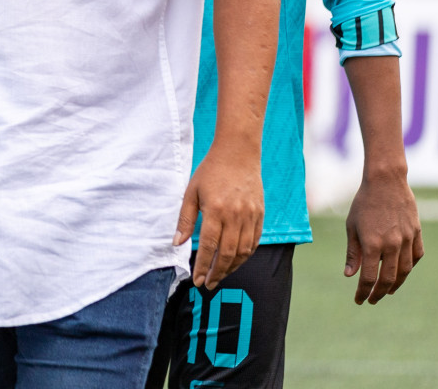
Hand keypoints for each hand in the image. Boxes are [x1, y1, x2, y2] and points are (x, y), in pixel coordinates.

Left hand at [174, 142, 262, 288]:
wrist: (238, 153)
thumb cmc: (210, 171)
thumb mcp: (191, 192)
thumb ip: (185, 220)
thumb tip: (177, 243)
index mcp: (216, 210)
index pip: (210, 247)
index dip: (203, 266)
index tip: (197, 280)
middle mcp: (236, 216)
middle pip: (228, 254)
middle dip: (217, 273)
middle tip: (208, 284)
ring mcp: (251, 216)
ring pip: (243, 251)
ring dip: (232, 267)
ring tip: (220, 275)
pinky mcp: (260, 215)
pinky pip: (254, 241)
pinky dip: (245, 255)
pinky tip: (235, 261)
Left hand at [344, 170, 423, 304]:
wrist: (385, 182)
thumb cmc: (363, 203)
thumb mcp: (351, 227)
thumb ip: (352, 253)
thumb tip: (350, 276)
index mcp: (372, 244)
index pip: (368, 277)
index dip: (363, 292)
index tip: (359, 300)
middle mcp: (392, 245)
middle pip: (388, 279)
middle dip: (379, 293)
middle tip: (372, 300)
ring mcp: (407, 240)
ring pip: (405, 271)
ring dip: (396, 284)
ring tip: (387, 291)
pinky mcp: (417, 233)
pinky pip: (416, 256)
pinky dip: (409, 267)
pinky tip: (402, 271)